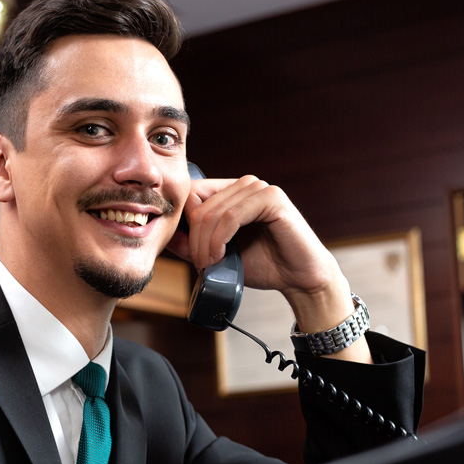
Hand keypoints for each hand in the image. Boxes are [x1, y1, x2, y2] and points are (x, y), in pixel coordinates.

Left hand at [168, 175, 371, 360]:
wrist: (298, 278)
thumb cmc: (263, 266)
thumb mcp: (218, 255)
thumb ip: (192, 244)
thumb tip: (164, 236)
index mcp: (232, 193)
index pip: (192, 195)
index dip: (184, 224)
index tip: (191, 255)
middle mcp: (245, 185)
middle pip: (198, 204)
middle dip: (193, 239)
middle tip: (201, 264)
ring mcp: (259, 188)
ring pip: (213, 212)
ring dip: (206, 243)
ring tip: (211, 264)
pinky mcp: (272, 199)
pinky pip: (232, 215)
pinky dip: (220, 238)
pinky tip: (222, 255)